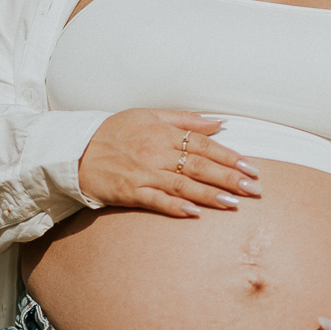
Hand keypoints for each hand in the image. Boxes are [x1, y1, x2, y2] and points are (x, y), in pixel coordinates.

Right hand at [78, 109, 260, 217]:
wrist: (76, 150)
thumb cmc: (115, 131)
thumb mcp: (150, 115)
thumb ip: (186, 120)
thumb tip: (219, 122)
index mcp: (164, 133)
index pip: (205, 145)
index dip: (230, 156)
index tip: (251, 167)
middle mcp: (157, 152)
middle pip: (199, 166)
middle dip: (229, 178)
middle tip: (254, 189)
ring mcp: (144, 174)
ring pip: (183, 185)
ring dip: (210, 195)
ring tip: (234, 204)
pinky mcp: (130, 192)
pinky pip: (156, 201)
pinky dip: (175, 207)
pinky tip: (195, 214)